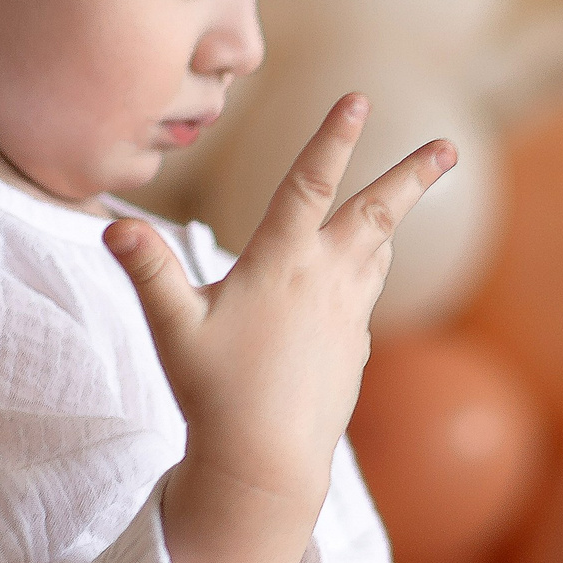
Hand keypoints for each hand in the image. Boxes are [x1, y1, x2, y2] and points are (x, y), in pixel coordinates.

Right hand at [105, 93, 455, 517]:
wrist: (268, 464)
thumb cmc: (214, 394)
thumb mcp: (173, 330)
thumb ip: (148, 272)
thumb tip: (112, 225)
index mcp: (282, 262)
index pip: (309, 183)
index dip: (333, 137)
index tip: (356, 98)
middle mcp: (326, 279)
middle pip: (377, 212)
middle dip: (413, 175)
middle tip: (450, 147)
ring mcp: (347, 314)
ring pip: (378, 251)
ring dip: (389, 220)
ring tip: (400, 198)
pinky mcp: (355, 346)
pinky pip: (365, 294)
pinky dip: (366, 271)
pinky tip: (356, 276)